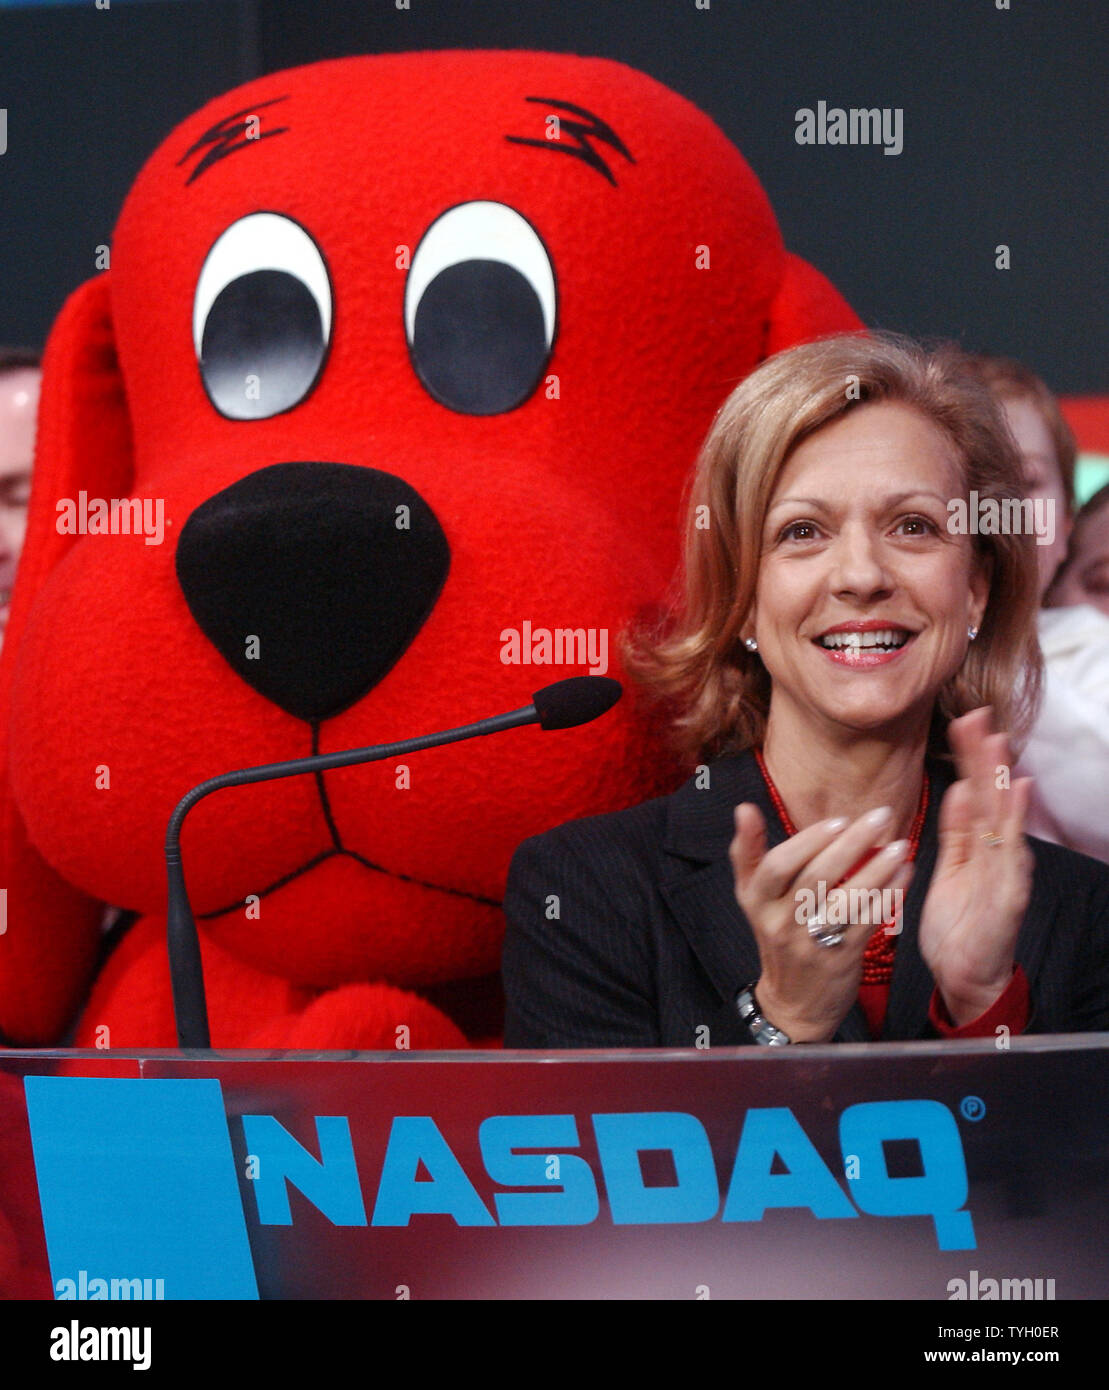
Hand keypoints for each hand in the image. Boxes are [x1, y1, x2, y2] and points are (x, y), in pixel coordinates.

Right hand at [730, 802, 913, 1041]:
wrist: (792, 1003)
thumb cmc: (777, 935)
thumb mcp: (753, 897)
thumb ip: (748, 852)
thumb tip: (744, 808)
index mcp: (757, 901)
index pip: (778, 865)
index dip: (808, 841)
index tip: (839, 820)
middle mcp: (781, 921)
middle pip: (815, 877)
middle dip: (851, 844)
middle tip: (880, 817)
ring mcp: (810, 942)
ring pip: (845, 901)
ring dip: (877, 870)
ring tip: (900, 846)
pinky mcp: (840, 959)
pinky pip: (867, 922)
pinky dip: (888, 896)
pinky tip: (904, 875)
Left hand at [919, 707, 1032, 1024]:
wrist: (964, 978)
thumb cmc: (958, 926)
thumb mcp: (949, 870)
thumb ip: (956, 833)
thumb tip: (958, 790)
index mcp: (978, 846)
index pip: (974, 793)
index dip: (970, 758)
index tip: (963, 721)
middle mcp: (996, 853)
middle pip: (991, 796)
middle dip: (985, 756)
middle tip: (979, 715)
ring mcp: (1004, 871)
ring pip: (1002, 815)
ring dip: (999, 776)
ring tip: (998, 741)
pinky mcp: (1007, 893)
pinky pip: (1009, 851)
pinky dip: (1014, 820)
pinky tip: (1017, 792)